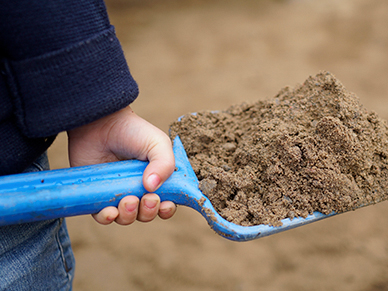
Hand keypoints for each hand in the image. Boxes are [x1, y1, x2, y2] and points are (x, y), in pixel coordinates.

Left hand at [67, 106, 175, 224]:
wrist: (100, 123)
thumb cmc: (133, 131)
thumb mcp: (158, 144)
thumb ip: (165, 164)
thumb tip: (152, 189)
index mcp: (156, 179)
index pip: (166, 203)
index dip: (166, 208)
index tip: (165, 203)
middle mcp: (138, 189)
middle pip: (147, 214)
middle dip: (149, 211)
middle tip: (147, 197)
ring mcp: (117, 193)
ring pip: (126, 218)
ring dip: (129, 215)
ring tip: (128, 200)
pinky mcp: (97, 195)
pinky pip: (102, 216)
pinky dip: (107, 218)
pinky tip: (110, 211)